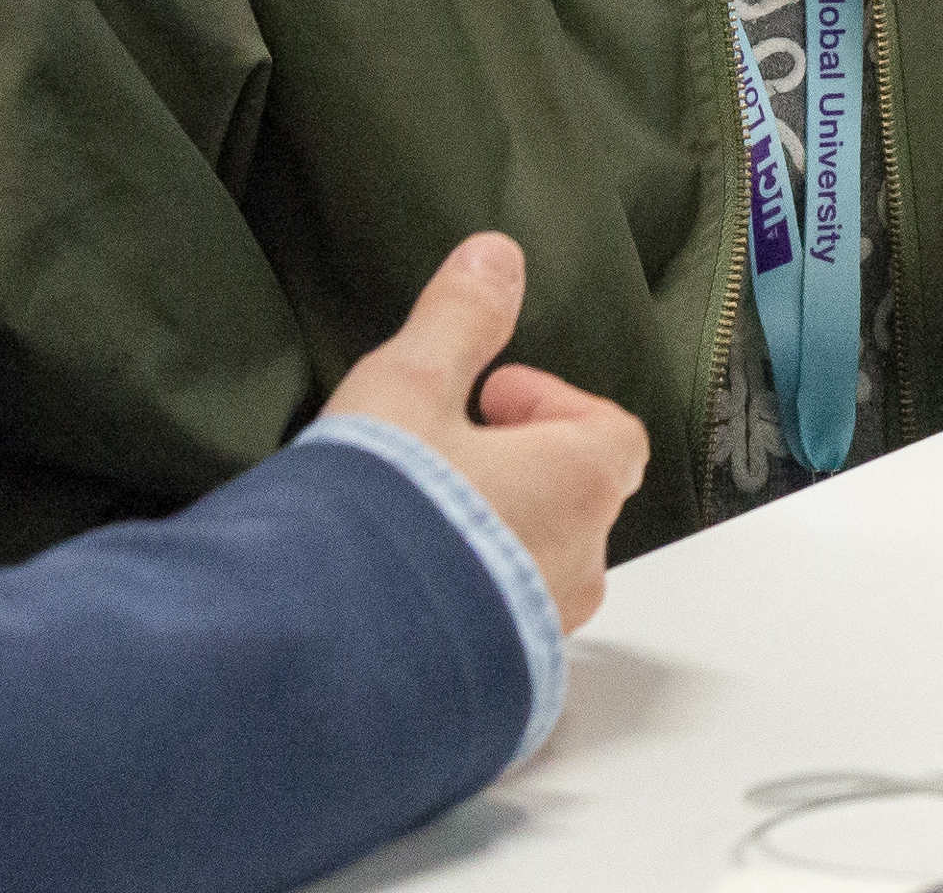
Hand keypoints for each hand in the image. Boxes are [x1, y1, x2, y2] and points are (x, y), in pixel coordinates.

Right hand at [319, 232, 644, 630]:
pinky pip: (500, 630)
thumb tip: (497, 258)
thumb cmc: (382, 515)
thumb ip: (459, 318)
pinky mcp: (499, 684)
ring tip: (415, 521)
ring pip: (540, 568)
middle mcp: (578, 563)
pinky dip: (468, 603)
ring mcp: (542, 633)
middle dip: (518, 469)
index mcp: (579, 482)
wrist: (332, 649)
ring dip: (494, 537)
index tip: (485, 396)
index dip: (549, 403)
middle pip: (577, 499)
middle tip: (445, 454)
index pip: (610, 430)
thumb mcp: (410, 383)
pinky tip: (401, 587)